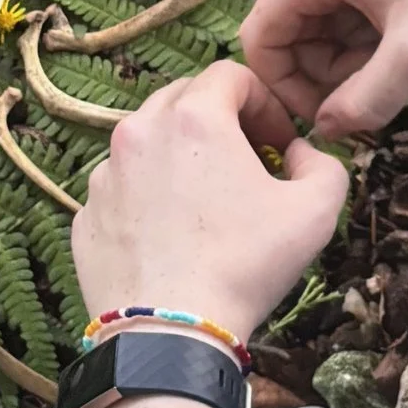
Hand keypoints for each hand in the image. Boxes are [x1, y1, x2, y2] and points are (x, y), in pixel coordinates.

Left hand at [72, 63, 349, 344]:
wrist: (169, 334)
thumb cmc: (245, 266)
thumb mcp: (316, 211)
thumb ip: (323, 164)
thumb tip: (300, 153)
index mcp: (194, 117)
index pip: (230, 74)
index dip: (263, 101)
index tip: (278, 143)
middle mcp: (139, 132)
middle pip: (182, 98)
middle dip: (218, 119)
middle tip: (245, 163)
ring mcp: (104, 175)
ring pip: (146, 143)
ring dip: (179, 157)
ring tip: (205, 204)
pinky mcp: (84, 215)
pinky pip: (121, 190)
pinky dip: (146, 199)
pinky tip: (170, 238)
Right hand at [238, 0, 407, 139]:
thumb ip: (367, 99)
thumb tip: (328, 130)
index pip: (260, 36)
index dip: (283, 86)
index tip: (324, 115)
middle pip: (291, 28)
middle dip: (325, 71)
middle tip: (375, 90)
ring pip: (319, 17)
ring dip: (347, 53)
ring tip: (398, 62)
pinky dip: (363, 28)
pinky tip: (402, 37)